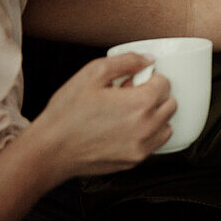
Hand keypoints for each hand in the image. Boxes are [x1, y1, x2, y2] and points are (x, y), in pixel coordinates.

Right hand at [28, 54, 175, 178]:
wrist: (49, 151)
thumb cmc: (66, 113)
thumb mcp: (92, 74)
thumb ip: (126, 61)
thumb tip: (148, 59)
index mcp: (141, 103)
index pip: (165, 83)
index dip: (148, 79)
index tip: (131, 83)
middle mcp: (147, 126)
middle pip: (171, 104)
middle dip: (155, 96)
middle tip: (129, 97)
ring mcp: (142, 146)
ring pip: (167, 126)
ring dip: (155, 117)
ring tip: (128, 114)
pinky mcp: (134, 161)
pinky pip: (154, 144)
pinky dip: (147, 135)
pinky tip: (125, 130)